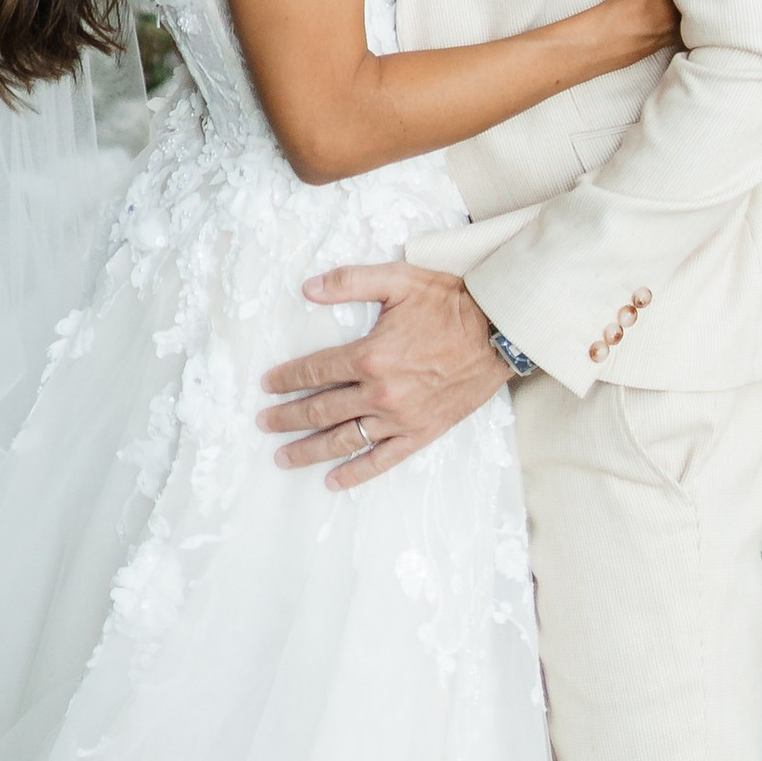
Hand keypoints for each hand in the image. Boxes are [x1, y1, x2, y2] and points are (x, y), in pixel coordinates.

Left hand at [260, 264, 510, 487]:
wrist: (497, 333)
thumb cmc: (448, 303)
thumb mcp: (398, 280)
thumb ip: (350, 282)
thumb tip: (308, 288)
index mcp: (370, 355)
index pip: (317, 371)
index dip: (288, 379)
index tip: (267, 385)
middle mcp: (380, 392)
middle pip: (322, 410)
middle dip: (288, 418)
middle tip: (264, 423)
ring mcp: (400, 418)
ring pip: (345, 440)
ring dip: (310, 450)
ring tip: (283, 458)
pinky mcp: (421, 434)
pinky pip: (382, 460)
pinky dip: (356, 473)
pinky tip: (334, 480)